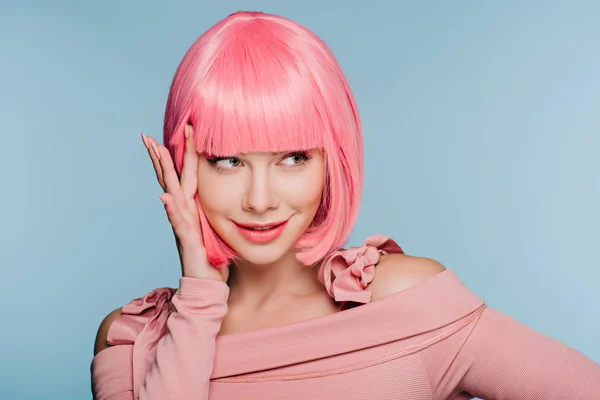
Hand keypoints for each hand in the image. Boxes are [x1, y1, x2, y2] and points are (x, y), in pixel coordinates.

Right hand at [141, 125, 228, 282]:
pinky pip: (178, 222)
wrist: (207, 285)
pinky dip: (171, 210)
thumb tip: (219, 195)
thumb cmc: (211, 257)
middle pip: (171, 179)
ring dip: (164, 173)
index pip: (185, 175)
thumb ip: (211, 211)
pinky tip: (164, 197)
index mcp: (192, 208)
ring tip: (156, 153)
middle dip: (161, 157)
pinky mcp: (187, 241)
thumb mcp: (214, 227)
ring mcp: (182, 225)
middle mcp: (183, 213)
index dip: (182, 154)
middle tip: (148, 136)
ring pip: (172, 194)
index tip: (179, 131)